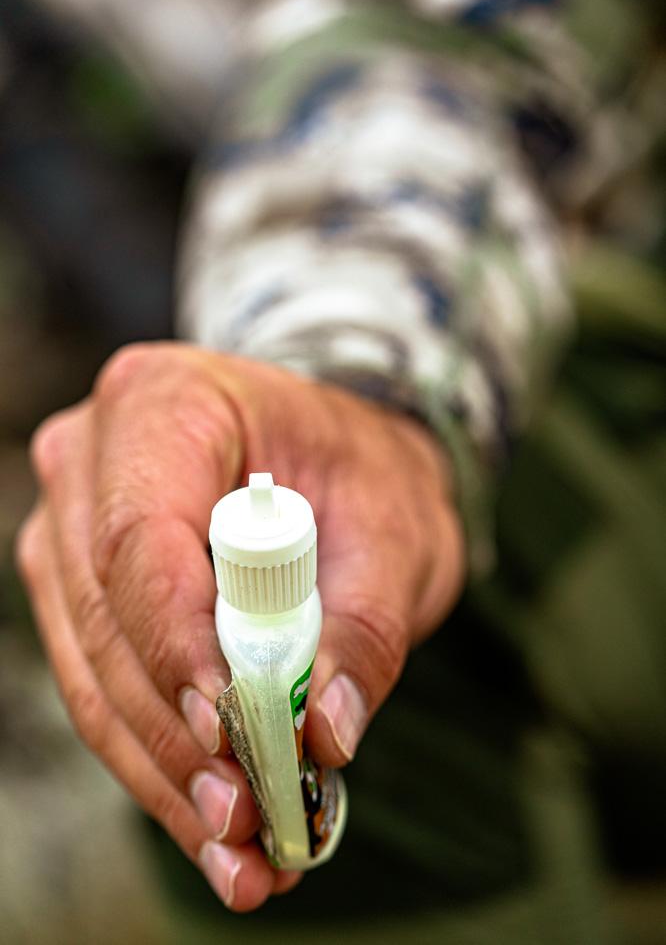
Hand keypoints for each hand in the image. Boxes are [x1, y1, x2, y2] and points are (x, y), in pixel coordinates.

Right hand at [16, 342, 463, 910]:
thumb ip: (366, 623)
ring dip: (164, 767)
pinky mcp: (82, 589)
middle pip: (108, 615)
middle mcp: (95, 458)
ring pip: (94, 670)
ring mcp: (74, 527)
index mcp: (167, 402)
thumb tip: (326, 731)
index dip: (174, 640)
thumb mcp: (396, 528)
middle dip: (176, 731)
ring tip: (240, 846)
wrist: (333, 462)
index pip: (141, 534)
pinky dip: (158, 758)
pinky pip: (103, 686)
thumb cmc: (361, 472)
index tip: (227, 729)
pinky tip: (210, 822)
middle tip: (247, 814)